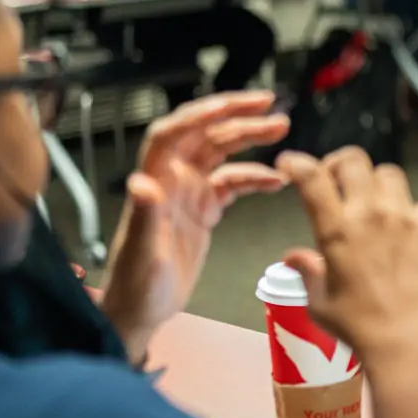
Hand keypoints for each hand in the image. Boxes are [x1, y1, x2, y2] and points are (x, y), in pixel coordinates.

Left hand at [101, 92, 289, 363]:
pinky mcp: (203, 210)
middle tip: (269, 103)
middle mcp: (171, 180)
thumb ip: (146, 216)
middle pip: (204, 135)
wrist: (140, 313)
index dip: (201, 114)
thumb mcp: (143, 254)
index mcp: (155, 182)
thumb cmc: (136, 287)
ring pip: (221, 153)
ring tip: (281, 128)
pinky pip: (232, 183)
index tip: (233, 106)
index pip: (173, 133)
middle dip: (235, 116)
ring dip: (249, 138)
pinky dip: (254, 177)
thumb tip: (142, 182)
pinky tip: (277, 180)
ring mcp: (188, 194)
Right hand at [276, 148, 417, 379]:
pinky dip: (408, 212)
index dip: (297, 163)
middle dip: (338, 164)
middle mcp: (371, 216)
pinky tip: (402, 232)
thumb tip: (293, 257)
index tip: (290, 163)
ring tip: (370, 203)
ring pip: (389, 174)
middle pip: (354, 161)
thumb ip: (308, 272)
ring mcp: (406, 220)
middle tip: (335, 182)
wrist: (409, 348)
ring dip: (374, 183)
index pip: (312, 178)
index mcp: (337, 231)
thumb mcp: (320, 303)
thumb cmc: (358, 330)